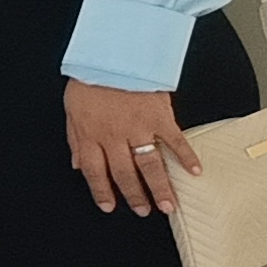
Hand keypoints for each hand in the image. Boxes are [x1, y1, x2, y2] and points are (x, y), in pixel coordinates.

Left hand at [66, 81, 198, 217]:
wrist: (113, 54)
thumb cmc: (91, 79)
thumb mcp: (72, 110)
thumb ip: (75, 140)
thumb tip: (77, 165)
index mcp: (91, 135)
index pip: (95, 172)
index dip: (101, 191)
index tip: (109, 206)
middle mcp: (114, 136)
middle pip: (125, 174)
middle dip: (134, 196)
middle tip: (143, 211)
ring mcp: (138, 128)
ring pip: (150, 166)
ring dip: (160, 188)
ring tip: (168, 205)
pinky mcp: (160, 117)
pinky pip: (175, 142)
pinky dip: (186, 157)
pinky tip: (194, 172)